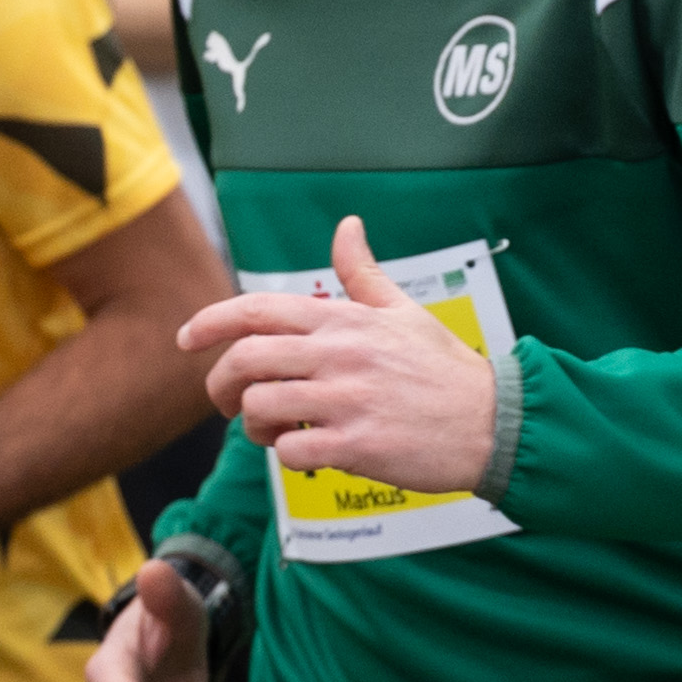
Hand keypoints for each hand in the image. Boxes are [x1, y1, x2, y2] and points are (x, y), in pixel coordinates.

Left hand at [184, 219, 496, 498]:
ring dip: (253, 426)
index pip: (257, 310)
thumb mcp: (404, 311)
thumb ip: (364, 273)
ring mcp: (347, 400)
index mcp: (344, 320)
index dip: (209, 321)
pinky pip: (290, 452)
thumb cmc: (446, 369)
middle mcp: (340, 355)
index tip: (185, 338)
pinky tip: (306, 454)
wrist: (495, 422)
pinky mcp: (357, 445)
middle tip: (226, 402)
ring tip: (274, 431)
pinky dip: (286, 456)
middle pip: (244, 361)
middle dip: (219, 385)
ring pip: (259, 408)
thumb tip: (347, 224)